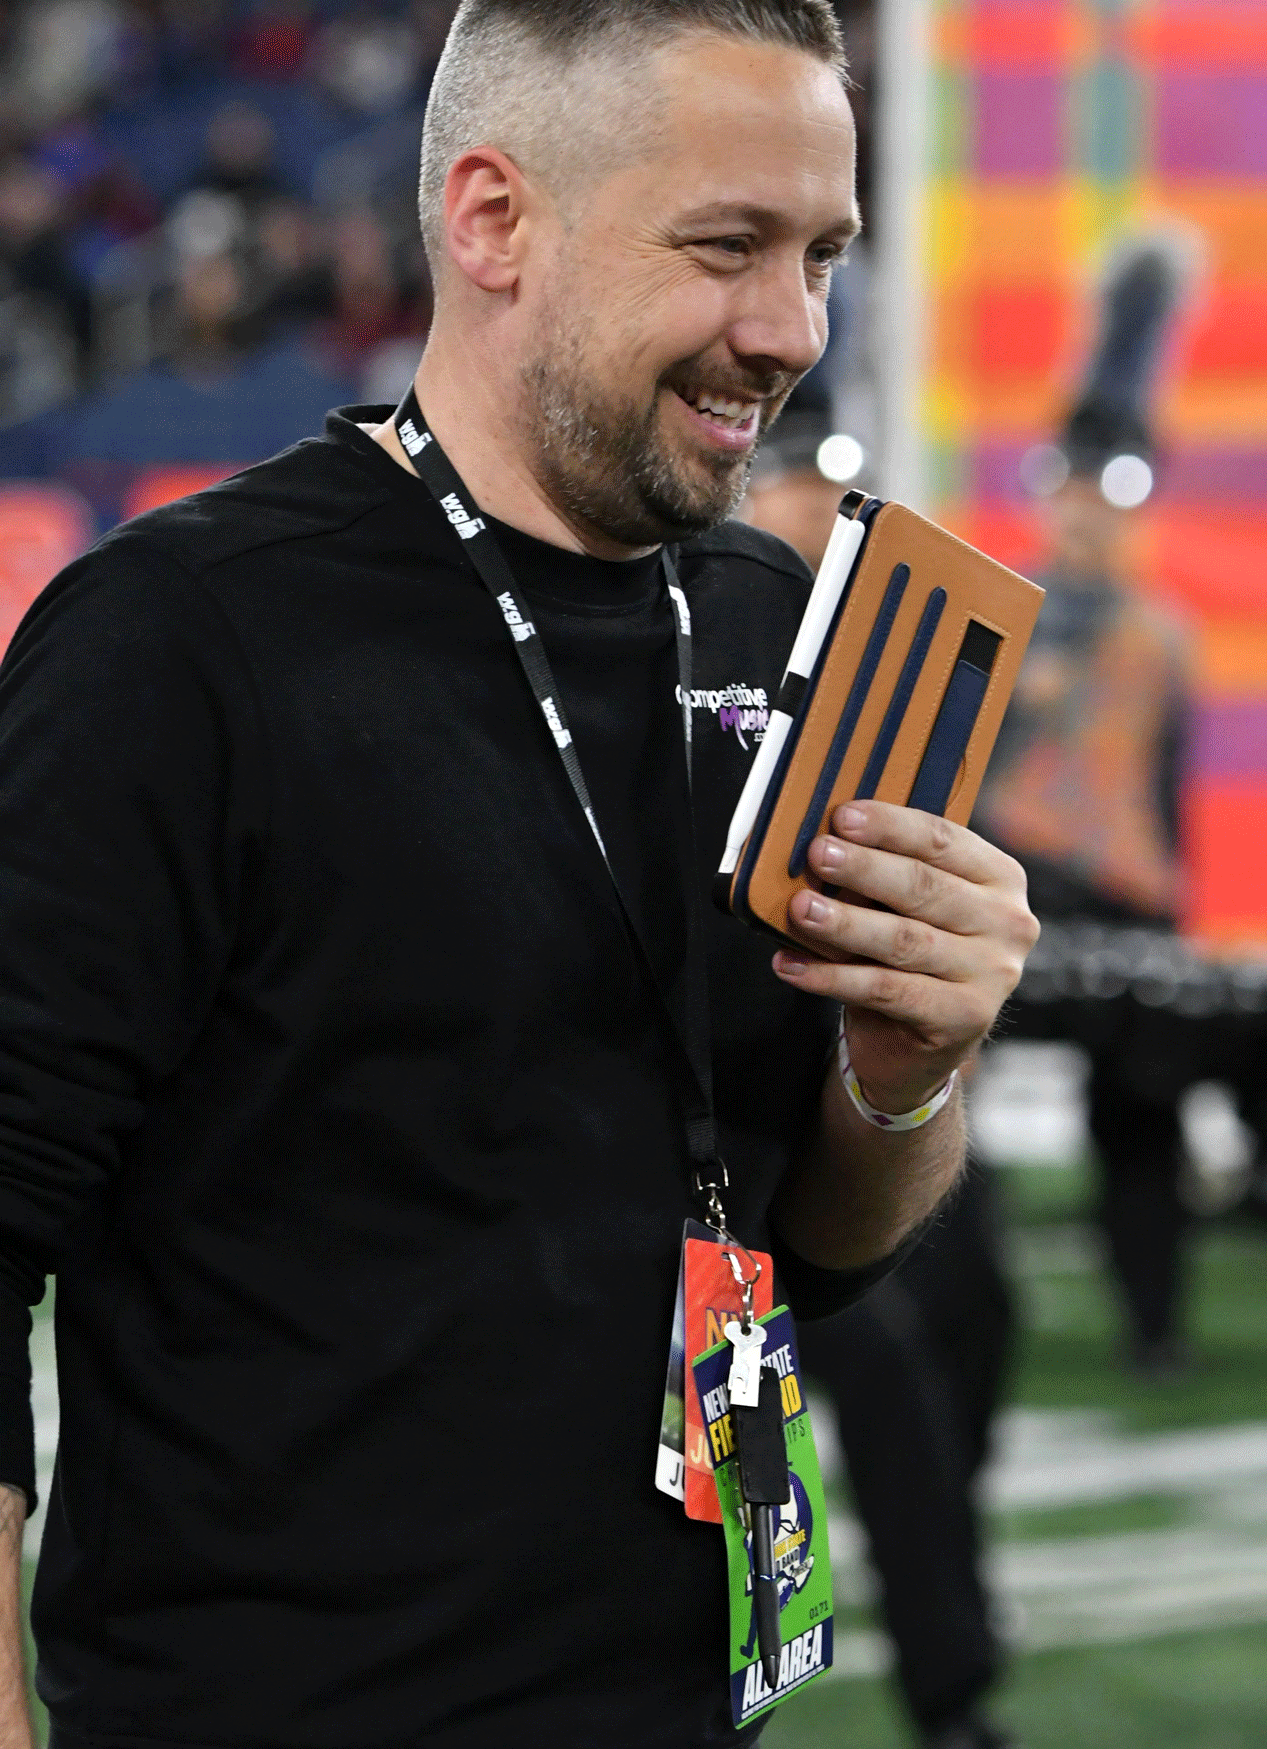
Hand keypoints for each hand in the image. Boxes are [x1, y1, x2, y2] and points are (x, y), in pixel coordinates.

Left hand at [772, 801, 1038, 1113]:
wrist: (923, 1045)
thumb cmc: (910, 958)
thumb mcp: (905, 907)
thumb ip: (882, 874)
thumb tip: (823, 845)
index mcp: (999, 878)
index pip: (942, 840)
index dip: (890, 826)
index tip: (842, 816)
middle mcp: (1007, 922)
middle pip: (925, 886)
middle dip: (865, 868)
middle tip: (818, 854)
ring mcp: (992, 973)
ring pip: (905, 940)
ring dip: (846, 923)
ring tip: (800, 910)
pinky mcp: (965, 1017)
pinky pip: (887, 990)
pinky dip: (833, 977)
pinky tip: (792, 966)